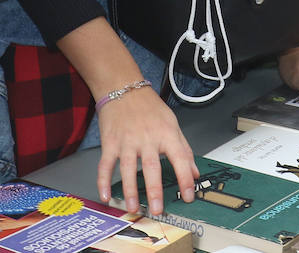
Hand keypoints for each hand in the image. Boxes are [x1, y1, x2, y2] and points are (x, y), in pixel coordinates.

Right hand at [95, 85, 196, 216]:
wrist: (124, 88)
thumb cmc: (150, 107)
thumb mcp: (172, 123)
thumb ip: (184, 150)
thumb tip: (195, 173)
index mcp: (166, 133)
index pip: (180, 158)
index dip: (185, 178)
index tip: (189, 196)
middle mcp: (147, 138)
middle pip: (151, 167)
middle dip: (154, 190)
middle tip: (157, 210)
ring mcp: (127, 141)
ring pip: (127, 169)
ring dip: (129, 190)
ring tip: (133, 207)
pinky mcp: (110, 143)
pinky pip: (105, 165)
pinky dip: (103, 181)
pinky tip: (105, 196)